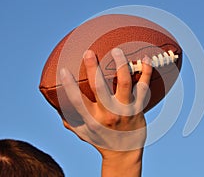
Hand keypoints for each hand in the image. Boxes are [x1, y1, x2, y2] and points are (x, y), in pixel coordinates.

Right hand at [59, 48, 151, 176]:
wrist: (125, 152)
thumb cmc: (102, 140)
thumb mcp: (83, 133)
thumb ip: (70, 120)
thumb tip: (57, 106)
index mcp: (92, 119)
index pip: (78, 101)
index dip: (69, 86)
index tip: (63, 70)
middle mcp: (109, 113)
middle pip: (100, 87)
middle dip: (93, 68)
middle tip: (89, 52)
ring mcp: (126, 109)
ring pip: (124, 83)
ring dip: (121, 65)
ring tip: (117, 50)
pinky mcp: (139, 107)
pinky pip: (144, 87)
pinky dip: (146, 72)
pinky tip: (145, 59)